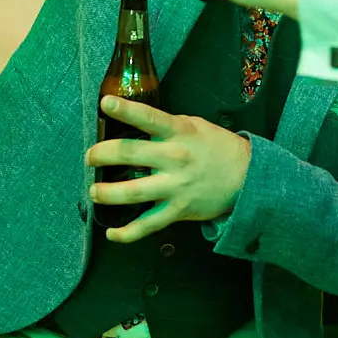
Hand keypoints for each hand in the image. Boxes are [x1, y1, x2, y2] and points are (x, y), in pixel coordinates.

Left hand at [87, 96, 250, 242]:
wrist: (247, 177)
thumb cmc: (217, 147)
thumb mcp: (194, 126)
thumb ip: (167, 126)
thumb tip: (135, 125)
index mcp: (179, 132)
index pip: (148, 118)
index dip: (125, 109)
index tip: (106, 104)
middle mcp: (174, 158)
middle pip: (129, 154)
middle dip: (101, 154)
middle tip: (90, 157)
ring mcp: (175, 186)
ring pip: (132, 193)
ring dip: (106, 193)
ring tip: (94, 192)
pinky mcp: (178, 210)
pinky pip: (148, 225)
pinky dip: (127, 233)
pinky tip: (112, 234)